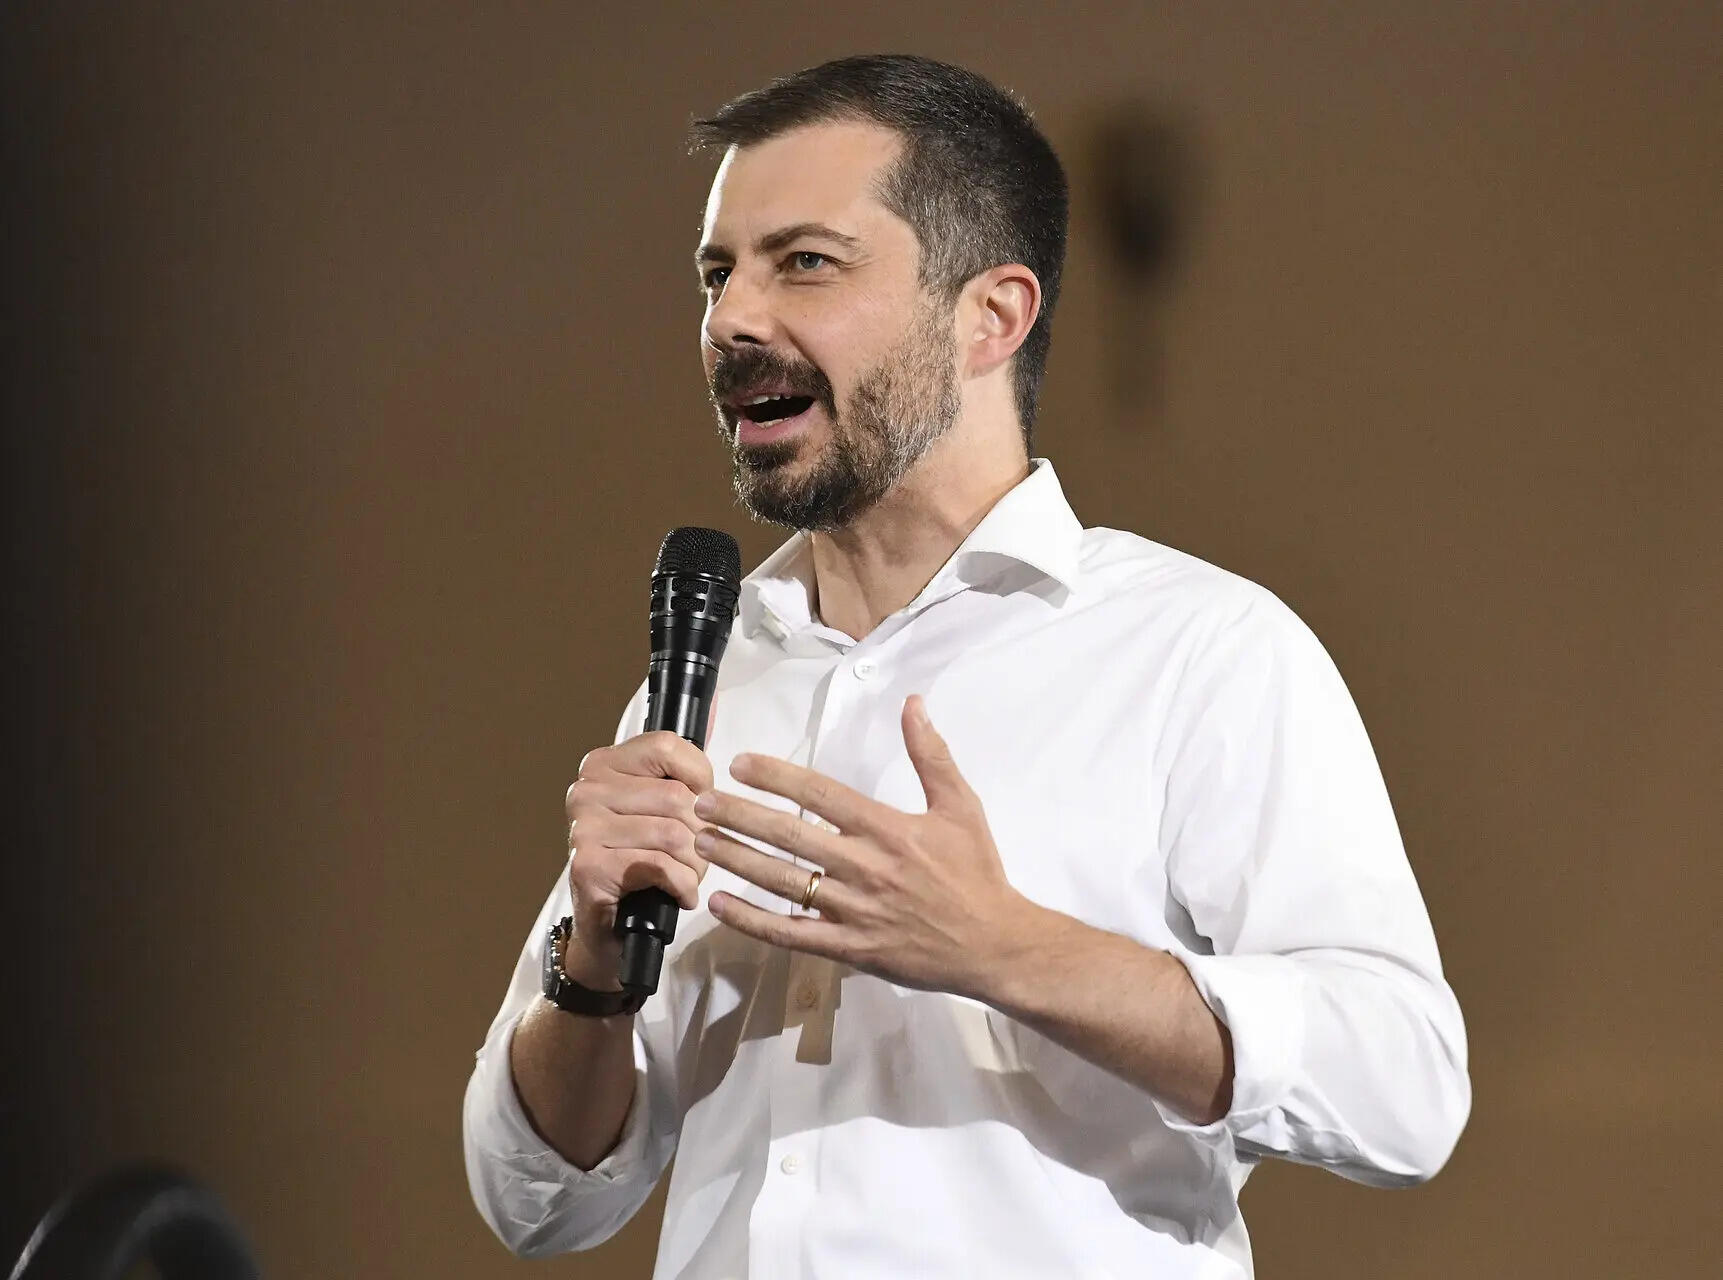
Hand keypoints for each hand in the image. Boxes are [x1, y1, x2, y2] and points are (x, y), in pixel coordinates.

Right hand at [562, 727, 713, 987]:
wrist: (610, 930)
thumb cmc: (645, 863)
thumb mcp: (664, 808)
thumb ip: (684, 769)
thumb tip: (718, 705)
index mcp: (603, 764)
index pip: (669, 746)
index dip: (701, 779)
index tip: (699, 807)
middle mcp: (586, 790)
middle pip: (678, 797)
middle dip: (703, 834)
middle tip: (696, 856)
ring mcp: (584, 829)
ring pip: (675, 835)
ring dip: (696, 865)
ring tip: (687, 876)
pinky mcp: (589, 868)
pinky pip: (662, 867)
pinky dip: (684, 886)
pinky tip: (678, 894)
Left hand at [692, 695, 1031, 999]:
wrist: (993, 944)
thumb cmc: (977, 872)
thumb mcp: (961, 806)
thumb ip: (932, 755)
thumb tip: (913, 703)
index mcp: (887, 829)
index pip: (820, 795)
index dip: (776, 777)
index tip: (740, 764)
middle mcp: (863, 867)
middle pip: (789, 835)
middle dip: (739, 816)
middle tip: (700, 801)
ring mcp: (852, 910)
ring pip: (782, 882)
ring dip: (737, 860)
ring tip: (700, 841)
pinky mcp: (848, 948)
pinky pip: (790, 933)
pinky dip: (751, 921)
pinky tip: (719, 904)